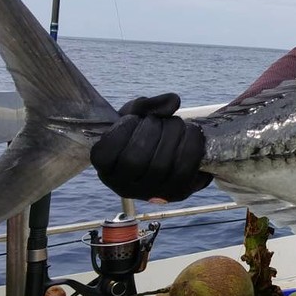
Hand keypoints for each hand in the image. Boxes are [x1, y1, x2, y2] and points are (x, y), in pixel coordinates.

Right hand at [90, 93, 212, 200]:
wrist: (165, 154)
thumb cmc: (142, 134)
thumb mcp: (135, 115)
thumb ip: (148, 105)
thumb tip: (173, 102)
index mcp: (106, 168)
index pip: (104, 155)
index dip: (122, 131)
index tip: (134, 119)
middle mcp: (123, 187)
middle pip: (135, 160)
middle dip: (152, 130)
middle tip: (161, 120)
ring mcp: (151, 194)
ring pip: (160, 166)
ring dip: (174, 136)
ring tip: (177, 124)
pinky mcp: (176, 194)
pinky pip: (184, 173)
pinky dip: (191, 148)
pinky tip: (190, 134)